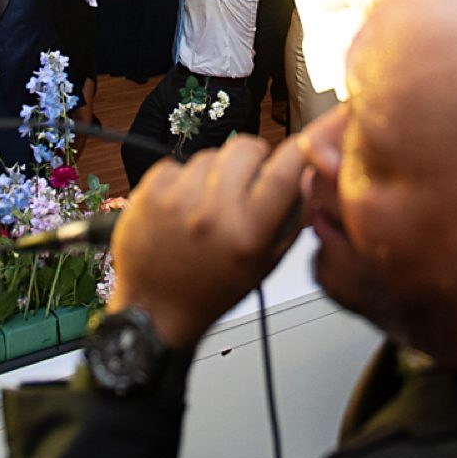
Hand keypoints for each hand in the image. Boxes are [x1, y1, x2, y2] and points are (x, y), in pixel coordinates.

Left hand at [108, 135, 309, 351]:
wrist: (155, 310)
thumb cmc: (211, 290)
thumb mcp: (265, 263)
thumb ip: (292, 219)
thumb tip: (307, 176)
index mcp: (247, 233)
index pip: (284, 172)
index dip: (299, 152)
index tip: (300, 148)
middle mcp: (212, 212)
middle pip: (246, 147)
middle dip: (252, 159)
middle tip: (246, 181)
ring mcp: (177, 199)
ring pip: (211, 155)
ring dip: (215, 172)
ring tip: (207, 205)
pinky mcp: (150, 192)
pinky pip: (177, 164)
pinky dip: (183, 180)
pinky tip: (182, 207)